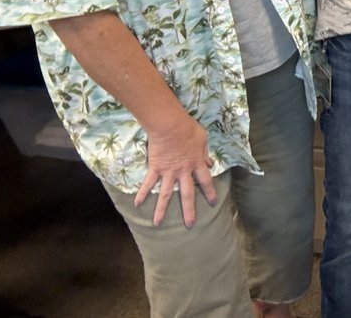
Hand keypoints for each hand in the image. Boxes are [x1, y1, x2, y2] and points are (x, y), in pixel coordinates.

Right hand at [134, 113, 216, 227]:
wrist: (171, 125)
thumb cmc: (188, 129)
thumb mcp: (203, 139)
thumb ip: (205, 153)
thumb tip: (210, 163)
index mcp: (197, 163)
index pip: (206, 181)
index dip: (210, 192)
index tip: (213, 203)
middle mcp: (183, 172)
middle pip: (187, 194)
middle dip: (189, 210)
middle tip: (190, 224)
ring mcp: (168, 172)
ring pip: (165, 194)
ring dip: (161, 209)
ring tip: (157, 223)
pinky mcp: (155, 169)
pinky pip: (148, 183)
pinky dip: (142, 193)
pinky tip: (137, 204)